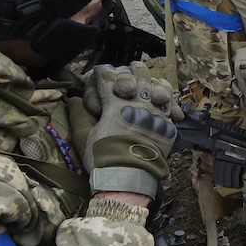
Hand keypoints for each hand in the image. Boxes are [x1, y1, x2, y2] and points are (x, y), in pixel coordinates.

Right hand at [81, 62, 181, 198]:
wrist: (130, 177)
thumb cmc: (103, 157)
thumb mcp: (84, 136)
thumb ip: (78, 115)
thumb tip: (74, 98)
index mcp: (115, 105)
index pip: (108, 79)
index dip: (102, 72)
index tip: (100, 70)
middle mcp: (138, 104)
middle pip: (137, 76)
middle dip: (131, 70)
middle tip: (129, 68)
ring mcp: (155, 113)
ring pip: (158, 87)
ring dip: (153, 82)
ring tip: (150, 81)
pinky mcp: (168, 125)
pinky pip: (171, 106)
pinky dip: (167, 101)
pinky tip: (163, 100)